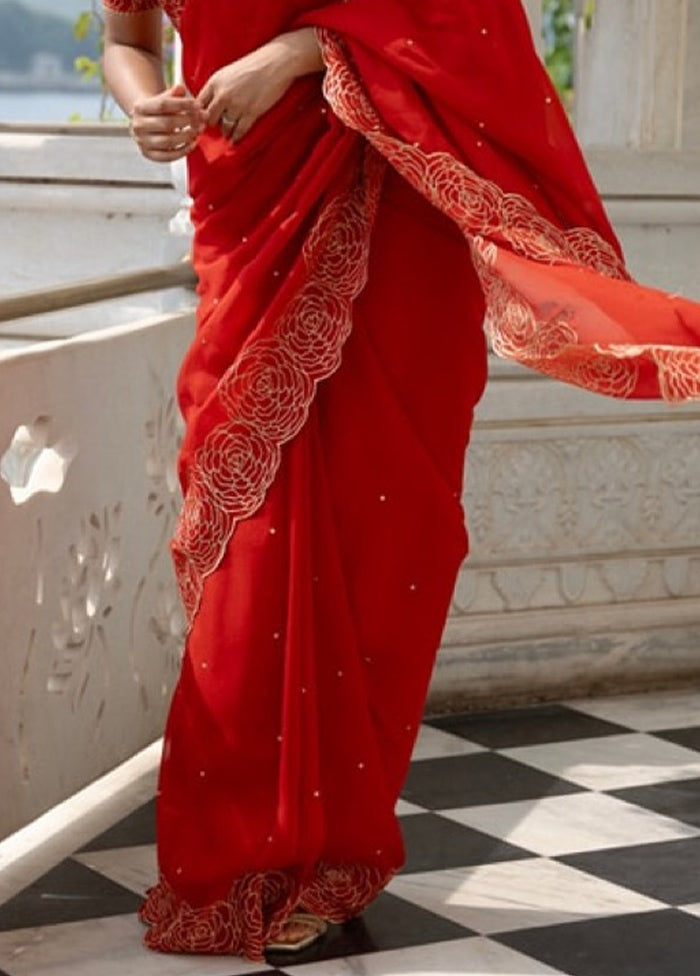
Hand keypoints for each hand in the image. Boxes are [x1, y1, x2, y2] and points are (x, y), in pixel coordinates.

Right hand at [129, 84, 205, 162]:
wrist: (146, 124)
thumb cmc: (158, 111)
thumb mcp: (163, 98)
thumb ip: (173, 94)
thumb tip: (181, 88)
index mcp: (140, 107)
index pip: (163, 105)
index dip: (182, 105)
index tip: (198, 105)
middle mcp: (138, 125)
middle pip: (167, 124)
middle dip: (188, 121)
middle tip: (202, 119)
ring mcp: (142, 142)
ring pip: (168, 141)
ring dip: (187, 137)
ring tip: (198, 130)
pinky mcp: (149, 154)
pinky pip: (168, 156)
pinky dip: (183, 151)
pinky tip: (193, 143)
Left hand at [198, 29, 323, 142]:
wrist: (275, 62)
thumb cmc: (254, 64)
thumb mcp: (229, 72)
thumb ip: (219, 86)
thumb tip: (213, 103)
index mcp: (215, 82)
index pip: (199, 104)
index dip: (201, 113)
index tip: (205, 118)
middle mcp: (223, 94)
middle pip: (210, 119)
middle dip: (214, 124)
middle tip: (218, 127)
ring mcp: (237, 105)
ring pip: (224, 127)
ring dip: (226, 132)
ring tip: (229, 133)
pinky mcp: (251, 113)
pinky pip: (239, 131)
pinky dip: (237, 137)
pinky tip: (236, 139)